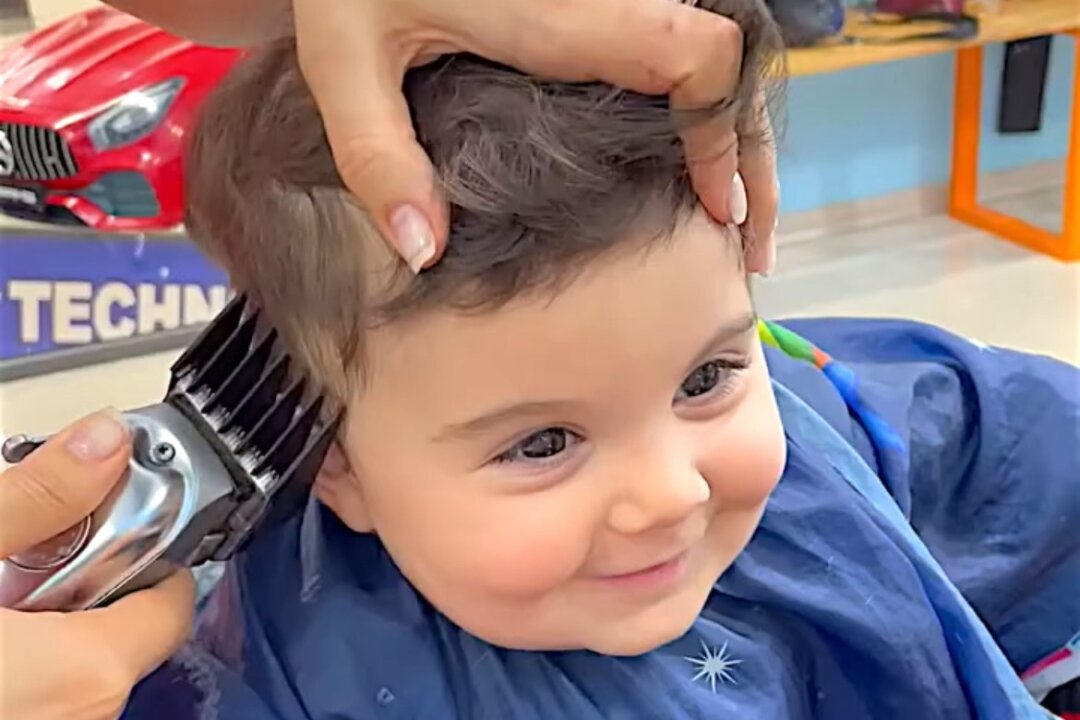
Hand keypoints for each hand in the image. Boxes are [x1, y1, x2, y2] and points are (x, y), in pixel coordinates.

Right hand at [0, 411, 194, 719]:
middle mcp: (83, 718)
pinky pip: (49, 693)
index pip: (174, 601)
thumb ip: (38, 498)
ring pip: (81, 664)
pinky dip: (30, 662)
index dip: (152, 552)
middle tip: (28, 557)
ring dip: (53, 624)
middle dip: (89, 584)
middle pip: (128, 629)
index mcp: (87, 671)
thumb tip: (104, 439)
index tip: (114, 520)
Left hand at [291, 0, 779, 273]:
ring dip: (734, 129)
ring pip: (710, 51)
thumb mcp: (343, 60)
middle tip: (750, 239)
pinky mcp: (596, 1)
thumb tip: (426, 252)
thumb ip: (379, 156)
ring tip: (736, 210)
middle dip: (750, 151)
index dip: (721, 133)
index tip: (717, 211)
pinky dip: (701, 104)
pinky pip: (677, 43)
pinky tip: (692, 157)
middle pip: (723, 60)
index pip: (694, 56)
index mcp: (559, 12)